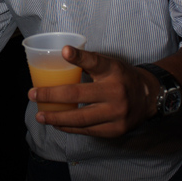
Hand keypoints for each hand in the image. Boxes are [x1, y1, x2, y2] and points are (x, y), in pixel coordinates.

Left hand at [28, 46, 159, 137]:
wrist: (149, 97)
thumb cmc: (121, 77)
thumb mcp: (110, 64)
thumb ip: (89, 63)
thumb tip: (60, 56)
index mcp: (113, 71)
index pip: (95, 61)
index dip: (79, 56)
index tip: (64, 50)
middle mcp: (116, 92)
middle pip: (78, 94)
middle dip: (51, 95)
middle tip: (32, 94)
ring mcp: (116, 113)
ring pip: (80, 118)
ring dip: (56, 117)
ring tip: (40, 115)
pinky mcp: (115, 130)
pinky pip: (87, 130)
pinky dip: (70, 127)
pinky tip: (57, 124)